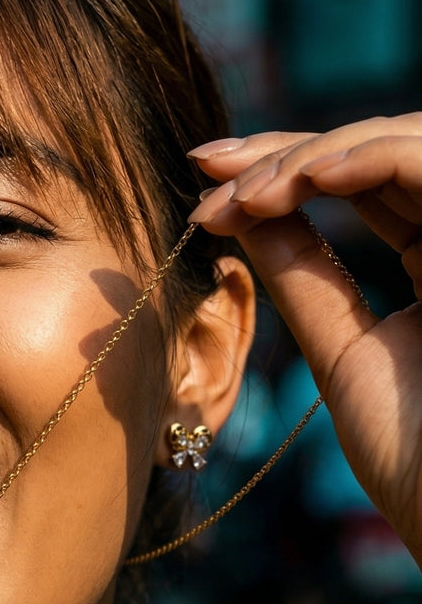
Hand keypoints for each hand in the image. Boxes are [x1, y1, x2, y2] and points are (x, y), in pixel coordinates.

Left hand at [188, 114, 421, 562]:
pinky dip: (370, 156)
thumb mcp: (344, 352)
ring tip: (244, 192)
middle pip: (377, 152)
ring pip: (403, 143)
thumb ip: (305, 278)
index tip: (202, 181)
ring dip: (314, 154)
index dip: (283, 171)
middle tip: (205, 167)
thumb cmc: (416, 459)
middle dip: (283, 150)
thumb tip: (240, 216)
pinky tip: (303, 179)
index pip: (361, 184)